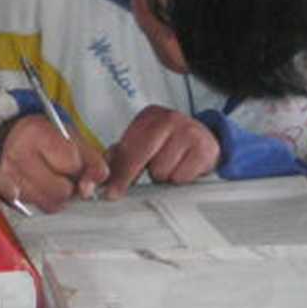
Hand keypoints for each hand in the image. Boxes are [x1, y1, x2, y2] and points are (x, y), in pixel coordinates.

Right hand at [0, 115, 108, 213]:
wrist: (12, 136)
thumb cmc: (45, 136)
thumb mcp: (72, 138)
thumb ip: (92, 161)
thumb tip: (90, 190)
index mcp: (36, 134)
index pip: (71, 164)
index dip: (78, 166)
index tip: (73, 160)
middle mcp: (18, 156)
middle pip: (61, 190)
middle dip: (69, 185)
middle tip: (63, 173)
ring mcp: (9, 178)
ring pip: (50, 204)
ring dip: (58, 196)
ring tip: (53, 179)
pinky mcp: (6, 194)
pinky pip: (37, 208)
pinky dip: (44, 200)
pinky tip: (42, 186)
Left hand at [101, 105, 220, 199]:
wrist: (205, 140)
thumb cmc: (169, 144)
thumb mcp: (144, 144)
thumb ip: (120, 157)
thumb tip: (101, 176)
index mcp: (149, 116)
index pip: (128, 145)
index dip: (117, 171)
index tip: (110, 191)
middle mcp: (169, 118)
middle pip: (142, 154)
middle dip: (130, 175)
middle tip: (122, 191)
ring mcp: (189, 131)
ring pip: (162, 170)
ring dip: (162, 175)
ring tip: (168, 167)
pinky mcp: (205, 148)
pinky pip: (181, 177)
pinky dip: (179, 179)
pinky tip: (182, 168)